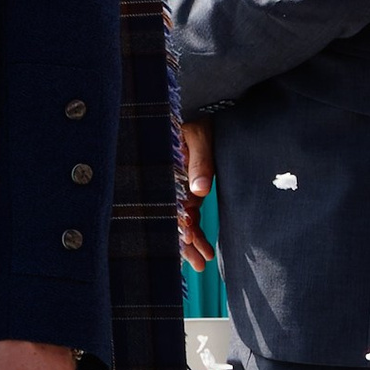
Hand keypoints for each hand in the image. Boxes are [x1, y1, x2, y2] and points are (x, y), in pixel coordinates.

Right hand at [177, 115, 214, 273]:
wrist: (204, 105)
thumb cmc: (196, 118)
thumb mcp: (198, 136)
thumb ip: (199, 162)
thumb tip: (200, 190)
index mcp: (165, 171)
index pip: (168, 203)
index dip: (177, 223)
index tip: (188, 238)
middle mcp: (169, 183)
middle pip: (172, 217)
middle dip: (184, 243)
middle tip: (198, 264)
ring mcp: (178, 187)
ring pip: (181, 221)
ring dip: (190, 242)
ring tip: (203, 263)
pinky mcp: (189, 188)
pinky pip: (189, 214)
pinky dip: (195, 231)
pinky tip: (204, 247)